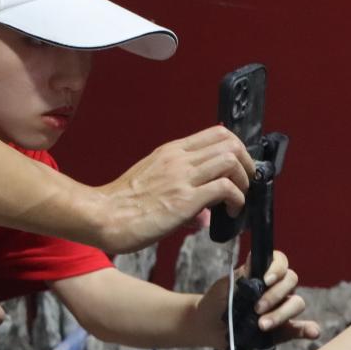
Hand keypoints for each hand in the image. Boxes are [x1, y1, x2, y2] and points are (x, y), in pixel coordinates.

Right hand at [97, 126, 254, 253]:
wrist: (104, 216)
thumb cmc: (123, 204)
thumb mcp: (151, 181)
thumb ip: (178, 185)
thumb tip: (203, 210)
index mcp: (171, 151)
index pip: (216, 133)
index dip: (237, 149)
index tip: (240, 168)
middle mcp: (179, 159)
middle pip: (229, 142)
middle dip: (247, 163)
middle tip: (245, 182)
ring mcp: (182, 177)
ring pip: (231, 160)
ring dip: (244, 181)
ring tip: (239, 199)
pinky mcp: (185, 200)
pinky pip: (225, 188)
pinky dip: (237, 199)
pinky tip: (232, 212)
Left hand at [197, 250, 321, 349]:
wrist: (208, 325)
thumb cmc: (217, 300)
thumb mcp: (224, 286)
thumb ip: (240, 276)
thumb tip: (253, 262)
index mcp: (263, 273)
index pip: (280, 262)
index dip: (277, 268)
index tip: (265, 280)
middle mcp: (277, 289)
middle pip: (291, 282)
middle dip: (275, 295)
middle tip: (256, 308)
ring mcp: (282, 309)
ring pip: (297, 303)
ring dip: (281, 314)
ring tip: (261, 325)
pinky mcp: (284, 330)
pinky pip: (300, 328)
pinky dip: (309, 329)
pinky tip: (312, 331)